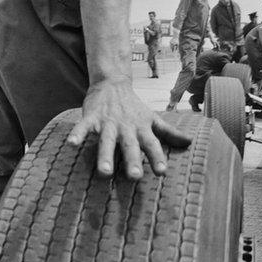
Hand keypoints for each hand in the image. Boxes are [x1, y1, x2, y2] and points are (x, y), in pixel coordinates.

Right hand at [67, 79, 190, 178]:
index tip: (162, 172)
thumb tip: (191, 142)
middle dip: (132, 161)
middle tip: (135, 177)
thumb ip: (170, 132)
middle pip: (130, 146)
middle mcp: (126, 128)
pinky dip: (77, 134)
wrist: (113, 84)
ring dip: (105, 155)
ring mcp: (108, 123)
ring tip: (104, 172)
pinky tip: (71, 144)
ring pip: (106, 141)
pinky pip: (83, 127)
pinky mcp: (91, 117)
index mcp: (142, 129)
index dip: (157, 158)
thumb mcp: (153, 119)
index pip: (152, 145)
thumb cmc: (134, 108)